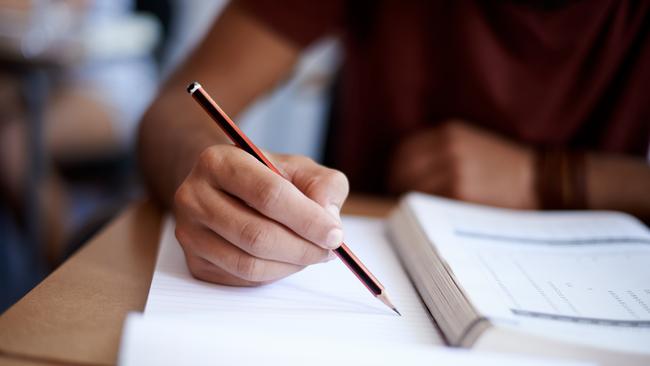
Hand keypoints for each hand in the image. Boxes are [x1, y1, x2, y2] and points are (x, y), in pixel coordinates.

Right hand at [173, 145, 348, 285]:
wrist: (225, 188)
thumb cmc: (266, 176)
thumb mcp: (300, 168)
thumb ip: (324, 185)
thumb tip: (328, 219)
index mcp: (219, 161)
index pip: (268, 194)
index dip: (307, 219)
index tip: (335, 234)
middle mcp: (194, 195)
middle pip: (256, 234)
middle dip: (302, 247)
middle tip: (329, 250)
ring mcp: (190, 232)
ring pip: (248, 263)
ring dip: (291, 265)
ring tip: (312, 253)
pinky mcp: (195, 261)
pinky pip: (242, 279)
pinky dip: (274, 273)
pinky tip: (287, 258)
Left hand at [388, 120, 537, 208]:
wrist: (539, 180)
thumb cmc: (504, 167)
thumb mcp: (471, 144)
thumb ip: (439, 151)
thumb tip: (403, 172)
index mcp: (449, 133)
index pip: (403, 151)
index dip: (395, 169)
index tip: (396, 182)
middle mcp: (448, 148)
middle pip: (402, 170)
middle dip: (398, 187)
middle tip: (401, 202)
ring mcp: (454, 171)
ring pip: (412, 188)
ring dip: (409, 201)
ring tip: (416, 211)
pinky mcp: (460, 193)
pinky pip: (429, 203)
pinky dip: (424, 211)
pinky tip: (430, 217)